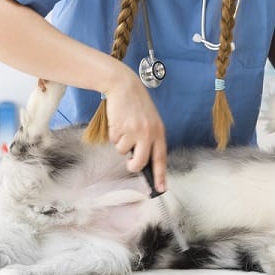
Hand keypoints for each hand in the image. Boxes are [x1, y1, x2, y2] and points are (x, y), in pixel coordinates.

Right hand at [103, 69, 167, 191]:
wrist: (124, 86)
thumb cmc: (137, 105)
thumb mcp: (150, 121)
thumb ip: (150, 139)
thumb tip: (144, 160)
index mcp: (159, 132)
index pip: (161, 158)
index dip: (160, 176)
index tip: (160, 189)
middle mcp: (148, 133)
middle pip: (140, 162)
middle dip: (132, 166)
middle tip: (130, 162)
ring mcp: (134, 131)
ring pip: (123, 151)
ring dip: (121, 143)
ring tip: (124, 127)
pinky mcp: (120, 128)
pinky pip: (114, 141)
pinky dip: (114, 135)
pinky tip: (118, 121)